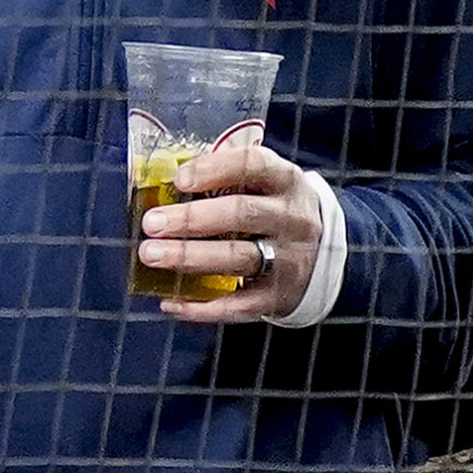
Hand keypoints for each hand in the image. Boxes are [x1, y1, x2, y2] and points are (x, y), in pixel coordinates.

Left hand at [141, 141, 328, 323]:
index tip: (179, 179)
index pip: (254, 166)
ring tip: (151, 255)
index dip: (215, 169)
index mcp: (284, 181)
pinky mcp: (279, 296)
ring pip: (239, 258)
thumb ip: (220, 177)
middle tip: (152, 223)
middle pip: (242, 214)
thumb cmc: (269, 207)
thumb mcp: (260, 182)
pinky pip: (240, 305)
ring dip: (190, 257)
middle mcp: (292, 219)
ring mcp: (290, 260)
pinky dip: (203, 307)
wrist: (321, 252)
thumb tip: (157, 180)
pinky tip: (171, 301)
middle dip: (192, 218)